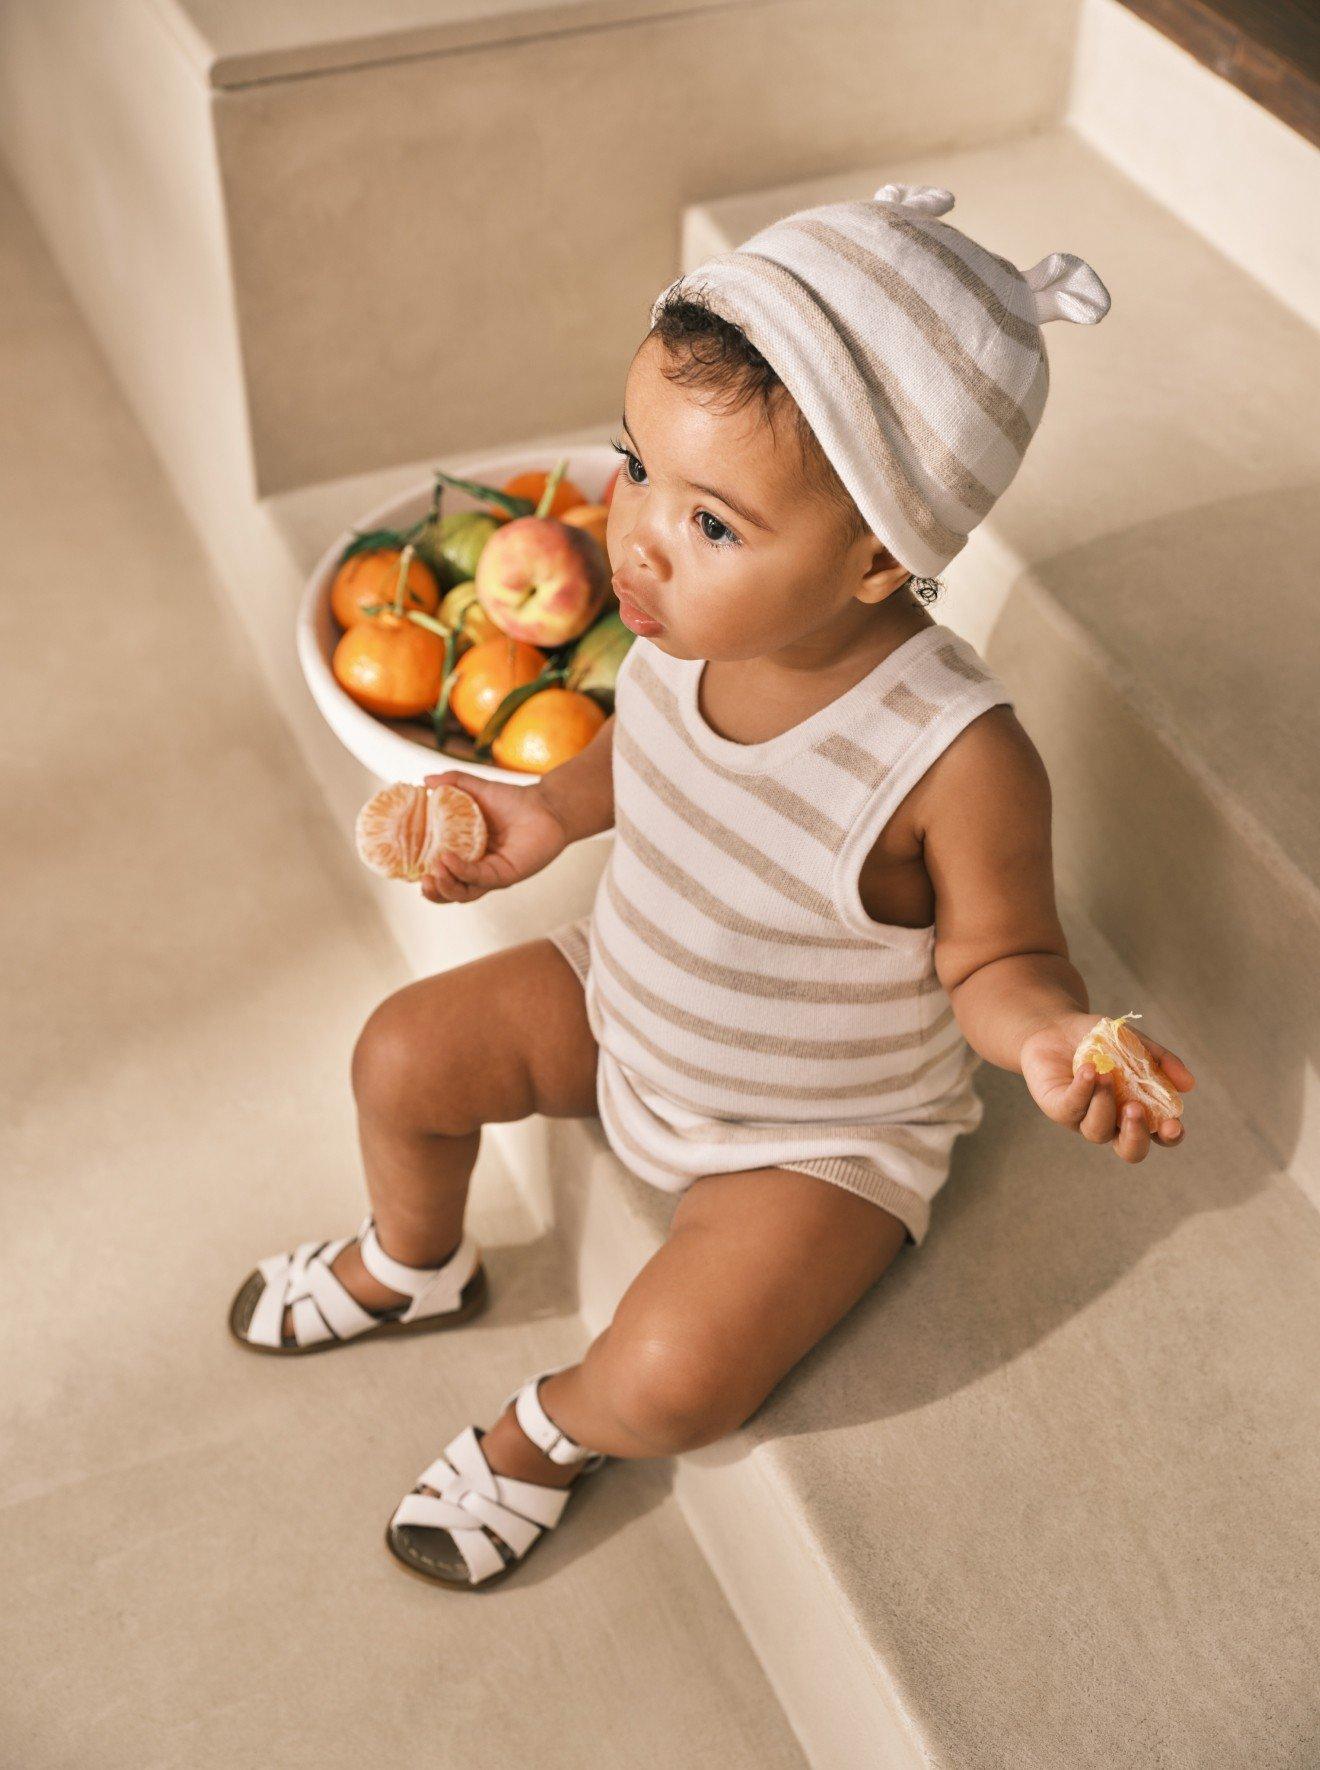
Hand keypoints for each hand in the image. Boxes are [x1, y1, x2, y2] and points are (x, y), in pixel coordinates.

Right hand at [418, 771, 569, 903]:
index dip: (423, 875)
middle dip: (433, 891)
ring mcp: (492, 875)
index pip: (440, 873)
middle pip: (451, 892)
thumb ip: (453, 783)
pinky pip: (480, 878)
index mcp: (466, 855)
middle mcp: (478, 870)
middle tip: (420, 881)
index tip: (405, 867)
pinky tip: (447, 859)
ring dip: (445, 887)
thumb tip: (425, 780)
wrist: (546, 805)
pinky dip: (461, 871)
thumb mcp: (478, 789)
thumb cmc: (514, 801)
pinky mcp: (507, 875)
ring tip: (431, 874)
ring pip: (464, 893)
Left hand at [1020, 1009, 1195, 1163]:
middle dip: (1136, 1135)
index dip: (1169, 1137)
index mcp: (1137, 1111)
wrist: (1056, 1026)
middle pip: (1130, 1150)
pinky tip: (1088, 1068)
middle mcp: (1112, 1122)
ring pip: (1098, 1131)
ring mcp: (1083, 1119)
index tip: (1174, 1124)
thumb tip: (1189, 1085)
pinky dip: (1083, 1089)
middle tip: (1136, 1108)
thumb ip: (1162, 1061)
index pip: (1159, 1136)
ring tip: (1106, 1073)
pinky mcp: (1058, 1108)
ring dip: (1105, 1103)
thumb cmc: (1100, 1041)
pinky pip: (1071, 1109)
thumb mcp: (1136, 1044)